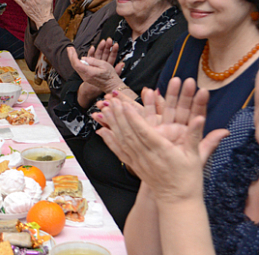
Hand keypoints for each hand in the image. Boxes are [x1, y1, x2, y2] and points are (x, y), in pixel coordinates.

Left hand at [67, 44, 123, 93]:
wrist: (112, 86)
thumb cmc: (110, 76)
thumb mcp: (104, 65)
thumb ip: (93, 61)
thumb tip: (83, 58)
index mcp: (89, 72)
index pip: (77, 63)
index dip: (73, 55)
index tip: (71, 49)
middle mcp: (85, 76)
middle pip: (74, 65)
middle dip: (71, 55)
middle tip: (69, 48)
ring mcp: (85, 77)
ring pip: (76, 67)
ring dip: (73, 58)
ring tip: (72, 51)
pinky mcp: (86, 77)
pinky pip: (79, 69)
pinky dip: (76, 62)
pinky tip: (76, 58)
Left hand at [96, 91, 227, 202]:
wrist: (177, 201)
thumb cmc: (188, 179)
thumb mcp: (196, 156)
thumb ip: (196, 136)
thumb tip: (201, 118)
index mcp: (163, 151)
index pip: (144, 132)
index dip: (134, 118)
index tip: (126, 105)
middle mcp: (147, 156)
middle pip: (130, 133)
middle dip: (119, 116)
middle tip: (112, 101)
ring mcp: (138, 161)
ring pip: (122, 140)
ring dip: (113, 124)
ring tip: (106, 110)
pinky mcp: (134, 165)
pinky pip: (119, 151)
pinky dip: (110, 140)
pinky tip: (102, 131)